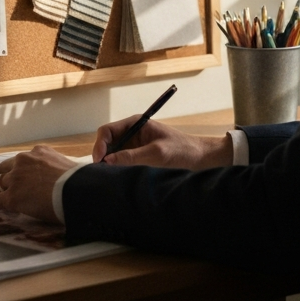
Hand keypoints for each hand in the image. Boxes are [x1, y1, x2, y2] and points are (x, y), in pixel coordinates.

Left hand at [0, 145, 77, 222]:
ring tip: (2, 203)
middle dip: (6, 178)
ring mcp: (16, 178)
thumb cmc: (77, 180)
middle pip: (7, 169)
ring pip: (1, 185)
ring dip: (3, 193)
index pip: (23, 159)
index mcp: (38, 151)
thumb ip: (55, 168)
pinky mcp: (11, 197)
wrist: (75, 191)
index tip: (24, 178)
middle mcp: (23, 160)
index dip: (21, 170)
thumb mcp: (65, 165)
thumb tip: (61, 180)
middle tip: (8, 188)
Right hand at [91, 117, 232, 169]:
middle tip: (101, 172)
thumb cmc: (182, 150)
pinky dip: (117, 168)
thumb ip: (132, 156)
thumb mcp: (157, 153)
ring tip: (108, 176)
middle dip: (102, 155)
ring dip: (109, 163)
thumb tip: (107, 161)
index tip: (99, 161)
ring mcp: (135, 145)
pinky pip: (122, 161)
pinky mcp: (139, 156)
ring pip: (112, 153)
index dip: (100, 144)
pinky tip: (118, 177)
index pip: (108, 130)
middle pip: (107, 142)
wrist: (201, 158)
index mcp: (136, 123)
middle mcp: (132, 133)